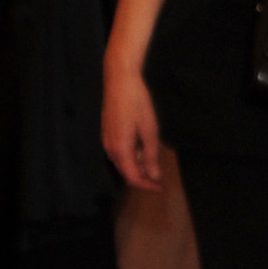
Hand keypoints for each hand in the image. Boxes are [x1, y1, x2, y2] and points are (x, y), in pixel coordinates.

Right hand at [102, 53, 164, 191]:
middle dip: (143, 177)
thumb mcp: (149, 129)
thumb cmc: (136, 102)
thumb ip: (151, 155)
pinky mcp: (107, 134)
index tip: (160, 187)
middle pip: (126, 172)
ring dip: (138, 166)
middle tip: (159, 177)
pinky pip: (119, 152)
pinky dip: (132, 156)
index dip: (147, 185)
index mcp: (121, 150)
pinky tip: (142, 146)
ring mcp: (106, 141)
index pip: (133, 177)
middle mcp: (110, 149)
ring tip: (153, 158)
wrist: (119, 81)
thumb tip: (153, 175)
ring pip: (123, 163)